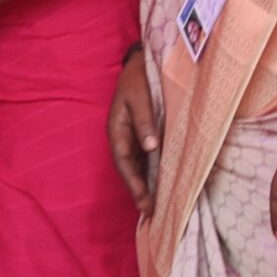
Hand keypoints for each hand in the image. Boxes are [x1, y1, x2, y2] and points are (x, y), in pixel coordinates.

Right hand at [107, 48, 160, 216]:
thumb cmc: (139, 79)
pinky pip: (144, 157)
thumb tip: (150, 148)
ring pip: (136, 165)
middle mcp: (122, 136)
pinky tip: (159, 182)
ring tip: (155, 205)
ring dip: (143, 184)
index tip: (145, 203)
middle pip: (128, 168)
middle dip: (137, 190)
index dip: (134, 184)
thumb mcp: (140, 98)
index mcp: (117, 128)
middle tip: (151, 213)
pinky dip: (150, 172)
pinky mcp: (142, 133)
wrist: (141, 62)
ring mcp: (131, 135)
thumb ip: (145, 121)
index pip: (124, 162)